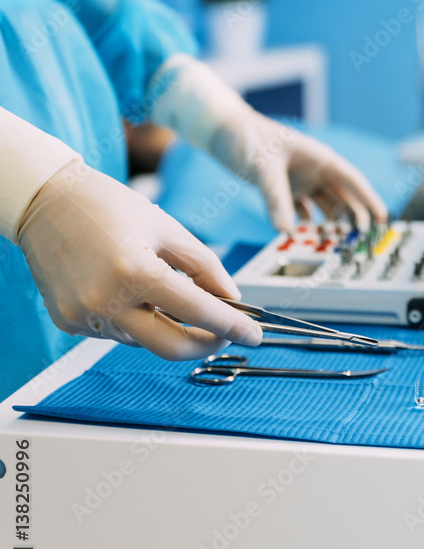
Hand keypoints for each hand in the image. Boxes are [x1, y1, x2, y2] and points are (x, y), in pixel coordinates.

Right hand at [17, 161, 261, 356]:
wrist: (46, 201)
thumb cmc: (107, 206)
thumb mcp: (167, 228)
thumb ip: (204, 267)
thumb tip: (231, 299)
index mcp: (135, 271)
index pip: (197, 312)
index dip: (231, 327)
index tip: (252, 334)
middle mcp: (106, 301)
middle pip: (172, 347)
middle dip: (206, 344)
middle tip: (224, 332)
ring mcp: (84, 316)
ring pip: (143, 339)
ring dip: (165, 325)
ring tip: (164, 291)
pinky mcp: (68, 322)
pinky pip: (115, 332)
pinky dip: (133, 319)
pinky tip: (126, 291)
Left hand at [211, 111, 387, 231]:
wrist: (223, 131)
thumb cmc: (248, 137)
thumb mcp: (263, 168)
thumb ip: (276, 200)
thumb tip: (286, 231)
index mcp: (319, 157)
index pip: (352, 180)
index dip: (369, 199)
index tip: (383, 219)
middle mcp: (313, 170)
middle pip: (342, 196)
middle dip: (353, 216)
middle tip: (360, 238)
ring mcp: (300, 180)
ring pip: (323, 205)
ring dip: (330, 222)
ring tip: (336, 241)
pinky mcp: (283, 189)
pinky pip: (300, 210)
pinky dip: (303, 223)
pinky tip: (302, 235)